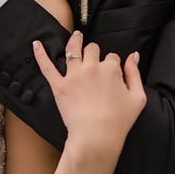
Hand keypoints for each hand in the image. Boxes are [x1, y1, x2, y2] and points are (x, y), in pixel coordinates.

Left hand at [33, 29, 145, 159]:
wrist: (97, 137)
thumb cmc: (119, 121)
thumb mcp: (138, 97)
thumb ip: (135, 74)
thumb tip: (133, 56)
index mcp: (111, 69)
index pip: (112, 57)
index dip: (112, 65)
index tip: (111, 74)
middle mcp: (92, 67)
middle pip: (93, 49)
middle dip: (94, 52)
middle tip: (93, 58)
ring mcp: (74, 76)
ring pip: (73, 49)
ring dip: (74, 41)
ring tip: (75, 36)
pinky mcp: (59, 86)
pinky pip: (47, 67)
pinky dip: (40, 54)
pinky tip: (36, 44)